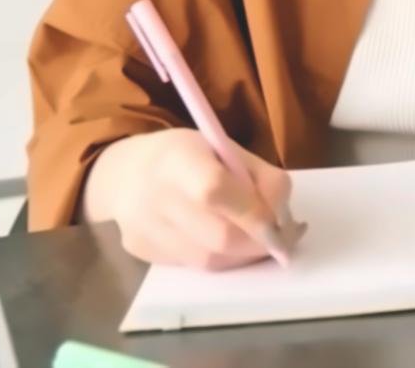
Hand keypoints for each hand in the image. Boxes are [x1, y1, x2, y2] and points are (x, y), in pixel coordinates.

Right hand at [83, 127, 301, 269]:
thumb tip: (287, 222)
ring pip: (209, 261)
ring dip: (241, 255)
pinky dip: (218, 259)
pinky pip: (193, 266)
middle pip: (218, 238)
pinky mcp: (141, 252)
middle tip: (278, 237)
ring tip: (252, 237)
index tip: (288, 226)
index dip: (256, 214)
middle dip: (258, 243)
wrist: (125, 173)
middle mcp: (153, 196)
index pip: (217, 191)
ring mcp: (143, 229)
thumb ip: (262, 179)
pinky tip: (219, 240)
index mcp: (177, 159)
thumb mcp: (226, 149)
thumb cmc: (186, 156)